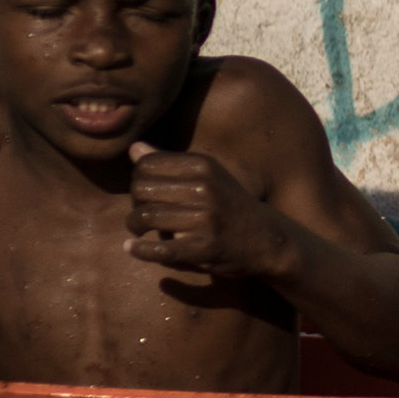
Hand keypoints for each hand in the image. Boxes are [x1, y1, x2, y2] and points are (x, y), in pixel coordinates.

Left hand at [124, 146, 290, 279]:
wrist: (267, 237)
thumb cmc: (229, 204)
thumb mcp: (206, 176)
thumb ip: (169, 163)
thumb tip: (134, 148)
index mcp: (202, 165)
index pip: (145, 165)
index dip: (137, 180)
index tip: (145, 194)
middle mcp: (204, 187)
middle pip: (141, 190)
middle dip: (134, 204)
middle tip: (141, 214)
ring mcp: (206, 218)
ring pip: (146, 217)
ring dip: (134, 226)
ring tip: (140, 230)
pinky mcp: (206, 247)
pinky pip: (160, 248)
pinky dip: (140, 249)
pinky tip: (131, 247)